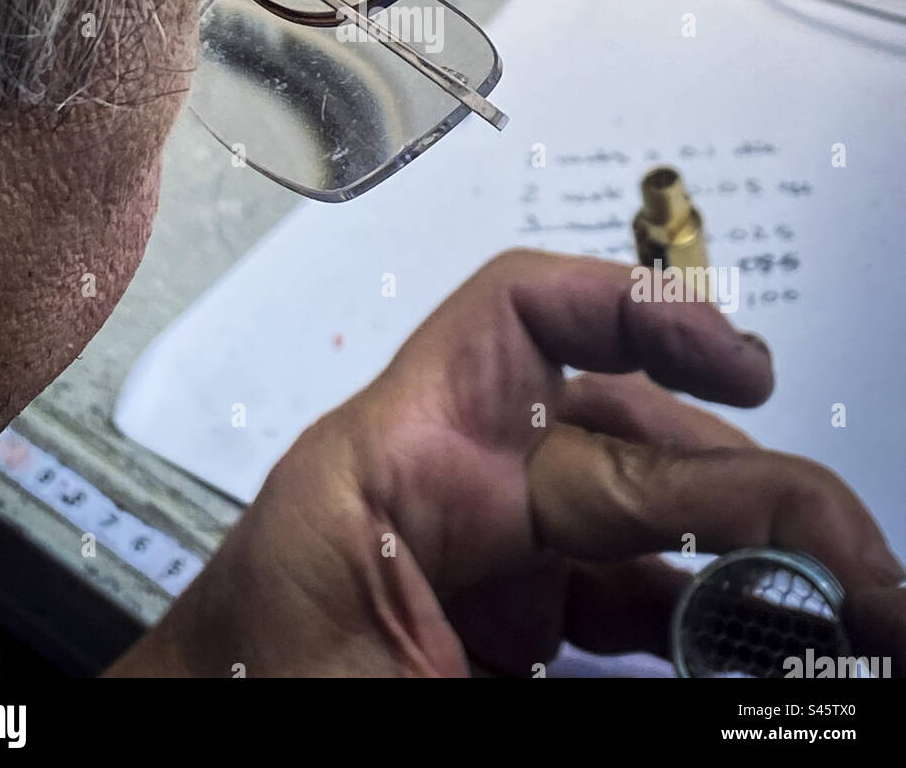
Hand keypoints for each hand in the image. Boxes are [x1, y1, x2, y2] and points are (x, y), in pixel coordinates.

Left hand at [110, 250, 904, 677]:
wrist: (200, 740)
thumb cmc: (245, 703)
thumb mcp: (392, 694)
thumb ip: (567, 684)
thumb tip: (728, 665)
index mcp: (390, 464)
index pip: (524, 327)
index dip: (644, 316)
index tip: (741, 364)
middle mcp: (445, 479)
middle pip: (617, 427)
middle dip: (742, 483)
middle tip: (853, 561)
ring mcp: (482, 545)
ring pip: (637, 504)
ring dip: (739, 549)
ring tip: (841, 603)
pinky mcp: (503, 607)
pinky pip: (620, 582)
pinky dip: (696, 606)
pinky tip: (756, 642)